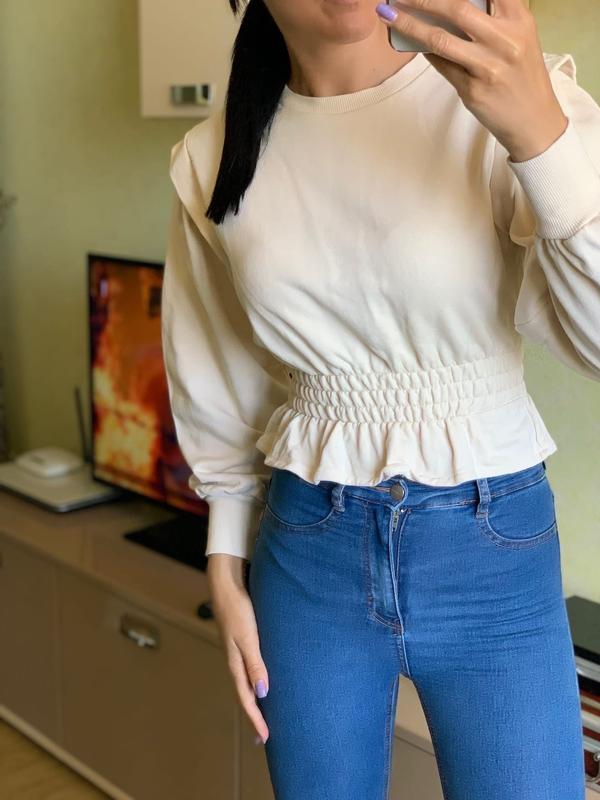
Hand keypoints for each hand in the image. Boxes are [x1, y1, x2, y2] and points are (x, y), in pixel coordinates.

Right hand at [207, 555, 269, 744]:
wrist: (226, 585)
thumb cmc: (238, 610)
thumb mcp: (248, 637)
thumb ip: (255, 663)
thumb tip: (263, 692)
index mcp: (236, 663)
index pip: (246, 699)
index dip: (255, 719)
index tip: (265, 739)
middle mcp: (236, 661)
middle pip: (245, 695)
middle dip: (254, 717)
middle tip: (262, 737)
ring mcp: (238, 652)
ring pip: (247, 684)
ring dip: (255, 702)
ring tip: (264, 716)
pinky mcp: (243, 642)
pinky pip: (249, 670)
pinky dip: (255, 683)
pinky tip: (262, 683)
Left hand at [375, 0, 568, 160]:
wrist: (534, 120)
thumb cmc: (521, 74)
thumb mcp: (518, 36)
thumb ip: (492, 17)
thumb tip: (445, 5)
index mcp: (518, 17)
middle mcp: (505, 39)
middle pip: (457, 8)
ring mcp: (488, 66)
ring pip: (440, 39)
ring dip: (409, 25)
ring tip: (390, 15)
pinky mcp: (473, 90)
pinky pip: (441, 65)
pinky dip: (424, 51)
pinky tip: (409, 42)